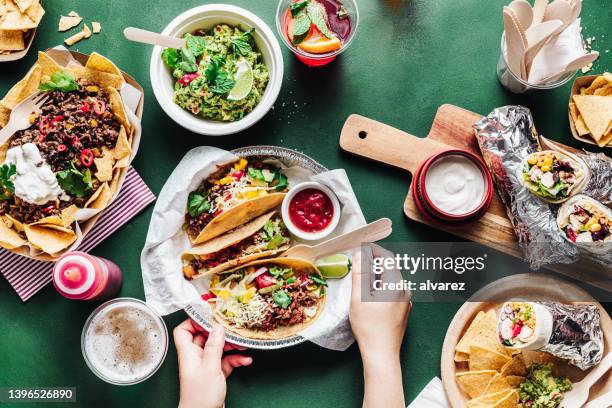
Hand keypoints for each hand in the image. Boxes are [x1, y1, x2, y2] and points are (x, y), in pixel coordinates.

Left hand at [174, 319, 252, 407]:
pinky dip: (235, 359)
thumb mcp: (210, 367)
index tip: (210, 315)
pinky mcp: (215, 374)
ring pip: (218, 348)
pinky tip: (245, 360)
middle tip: (232, 328)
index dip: (194, 321)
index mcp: (189, 353)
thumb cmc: (200, 397)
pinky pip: (226, 361)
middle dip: (220, 333)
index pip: (184, 330)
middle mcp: (196, 357)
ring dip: (231, 346)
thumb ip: (214, 346)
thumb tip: (218, 327)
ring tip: (243, 344)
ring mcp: (206, 366)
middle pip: (205, 337)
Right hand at [349, 244, 410, 407]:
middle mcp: (404, 290)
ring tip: (363, 274)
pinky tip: (372, 292)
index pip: (387, 258)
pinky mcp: (404, 310)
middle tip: (360, 258)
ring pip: (393, 279)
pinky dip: (383, 285)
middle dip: (376, 260)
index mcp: (395, 284)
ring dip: (379, 273)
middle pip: (391, 267)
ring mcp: (406, 301)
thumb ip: (360, 274)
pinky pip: (394, 290)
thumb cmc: (369, 326)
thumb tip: (359, 254)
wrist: (382, 353)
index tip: (362, 245)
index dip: (374, 249)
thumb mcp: (359, 298)